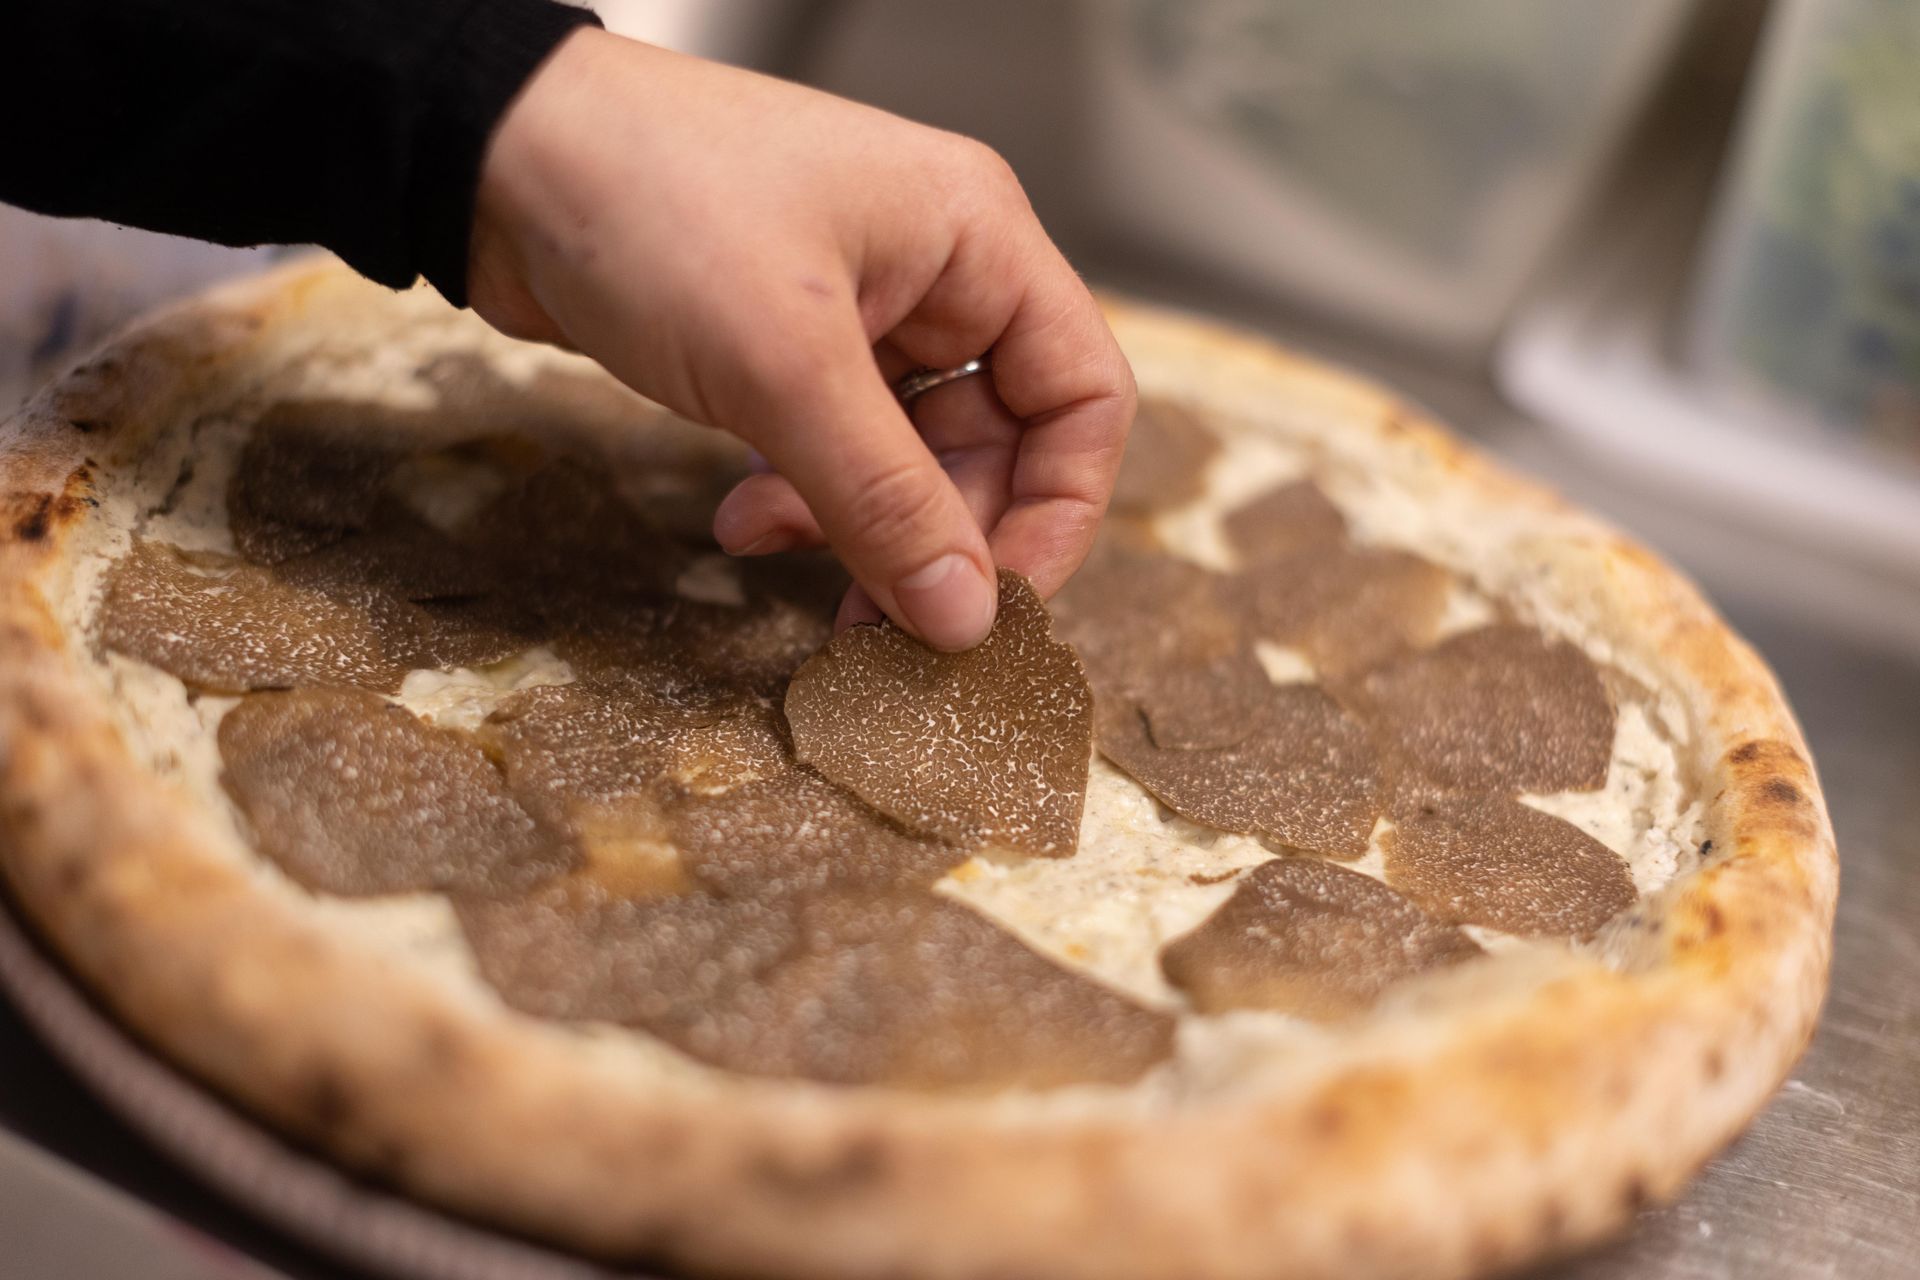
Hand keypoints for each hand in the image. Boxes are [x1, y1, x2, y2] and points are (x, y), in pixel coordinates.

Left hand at [466, 28, 1134, 650]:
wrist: (492, 156)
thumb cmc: (650, 202)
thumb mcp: (784, 365)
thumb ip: (886, 499)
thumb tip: (966, 617)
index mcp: (977, 240)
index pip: (1085, 396)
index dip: (1057, 512)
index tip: (993, 605)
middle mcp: (936, 273)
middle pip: (999, 443)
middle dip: (940, 538)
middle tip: (880, 622)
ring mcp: (863, 310)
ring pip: (911, 459)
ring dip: (860, 528)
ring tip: (785, 560)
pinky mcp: (790, 347)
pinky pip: (836, 450)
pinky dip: (802, 499)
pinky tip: (742, 519)